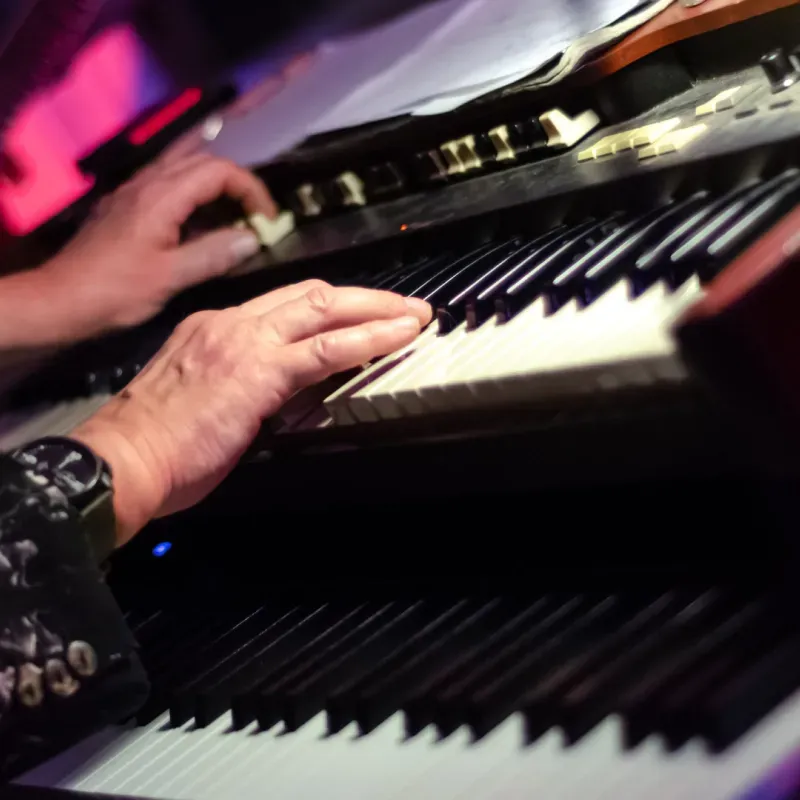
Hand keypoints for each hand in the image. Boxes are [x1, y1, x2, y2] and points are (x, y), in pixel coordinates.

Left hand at [41, 153, 275, 333]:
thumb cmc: (115, 291)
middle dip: (238, 185)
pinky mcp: (127, 207)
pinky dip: (195, 198)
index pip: (220, 171)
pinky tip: (202, 228)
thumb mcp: (171, 278)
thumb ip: (214, 255)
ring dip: (216, 189)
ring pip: (185, 170)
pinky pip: (169, 186)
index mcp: (162, 196)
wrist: (61, 299)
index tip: (268, 221)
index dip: (252, 191)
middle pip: (204, 162)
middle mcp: (148, 183)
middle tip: (255, 219)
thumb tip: (252, 239)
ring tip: (235, 220)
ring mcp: (135, 193)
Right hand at [72, 282, 431, 545]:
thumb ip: (242, 384)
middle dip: (362, 297)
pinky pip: (325, 348)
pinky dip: (368, 339)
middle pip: (311, 294)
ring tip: (414, 316)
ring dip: (376, 310)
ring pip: (324, 309)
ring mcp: (244, 342)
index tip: (356, 314)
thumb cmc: (153, 443)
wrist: (122, 460)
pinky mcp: (258, 372)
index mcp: (212, 328)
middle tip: (401, 306)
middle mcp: (229, 324)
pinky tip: (397, 338)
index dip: (327, 307)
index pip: (283, 305)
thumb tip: (278, 394)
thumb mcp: (200, 396)